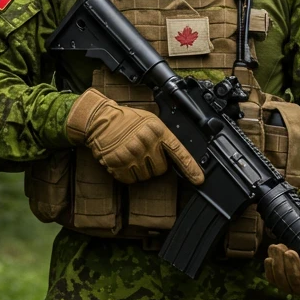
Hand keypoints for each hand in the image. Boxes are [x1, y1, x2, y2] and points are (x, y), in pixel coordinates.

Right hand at [65, 88, 205, 184]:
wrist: (100, 120)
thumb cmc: (127, 120)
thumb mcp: (150, 121)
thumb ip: (163, 136)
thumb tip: (176, 156)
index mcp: (156, 131)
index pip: (178, 152)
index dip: (190, 168)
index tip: (199, 179)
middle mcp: (145, 143)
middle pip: (161, 169)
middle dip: (155, 165)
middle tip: (144, 153)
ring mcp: (132, 155)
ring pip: (146, 176)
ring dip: (141, 170)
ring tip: (131, 154)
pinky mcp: (118, 164)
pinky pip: (131, 180)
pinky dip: (128, 174)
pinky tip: (124, 161)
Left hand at [264, 216, 299, 296]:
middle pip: (292, 284)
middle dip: (289, 267)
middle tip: (288, 250)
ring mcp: (287, 282)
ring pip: (279, 279)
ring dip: (277, 263)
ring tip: (278, 247)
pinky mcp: (275, 276)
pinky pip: (270, 277)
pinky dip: (269, 267)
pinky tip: (270, 256)